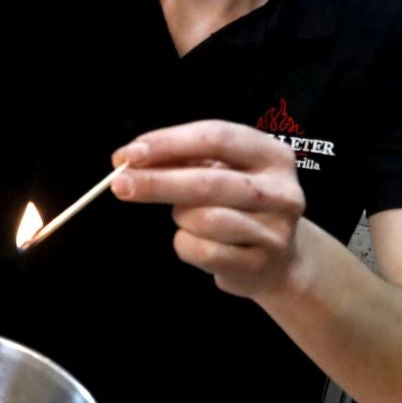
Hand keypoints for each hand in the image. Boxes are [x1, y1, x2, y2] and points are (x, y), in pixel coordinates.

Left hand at [111, 120, 305, 298]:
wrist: (279, 259)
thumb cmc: (238, 205)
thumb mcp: (221, 171)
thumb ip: (183, 160)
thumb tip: (131, 159)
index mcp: (273, 155)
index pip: (216, 138)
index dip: (169, 143)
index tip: (130, 153)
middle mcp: (282, 192)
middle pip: (208, 182)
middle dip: (157, 182)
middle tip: (119, 184)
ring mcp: (274, 231)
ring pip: (204, 220)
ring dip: (181, 217)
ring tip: (185, 216)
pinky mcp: (259, 264)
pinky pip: (203, 252)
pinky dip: (186, 244)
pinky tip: (195, 240)